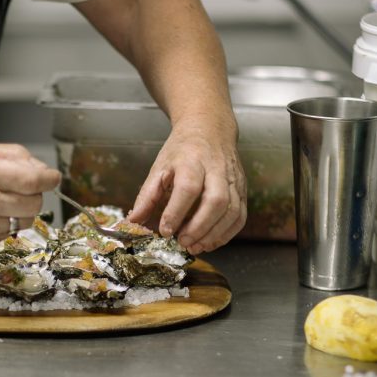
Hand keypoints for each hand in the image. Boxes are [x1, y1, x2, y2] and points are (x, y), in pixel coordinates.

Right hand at [0, 143, 60, 245]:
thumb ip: (17, 156)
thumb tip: (43, 171)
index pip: (33, 181)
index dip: (49, 179)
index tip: (52, 178)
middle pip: (34, 203)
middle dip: (34, 194)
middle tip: (21, 188)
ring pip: (26, 221)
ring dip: (22, 210)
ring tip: (3, 200)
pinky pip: (10, 232)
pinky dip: (6, 222)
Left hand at [128, 121, 246, 252]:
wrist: (209, 130)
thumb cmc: (183, 151)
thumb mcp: (160, 167)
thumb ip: (147, 196)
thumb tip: (134, 221)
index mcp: (191, 161)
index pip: (188, 188)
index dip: (177, 211)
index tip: (165, 230)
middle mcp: (216, 170)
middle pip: (216, 200)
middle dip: (200, 226)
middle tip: (182, 241)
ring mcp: (233, 180)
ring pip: (232, 210)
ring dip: (214, 234)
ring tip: (195, 246)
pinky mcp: (242, 189)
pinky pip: (240, 215)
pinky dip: (227, 233)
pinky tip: (211, 242)